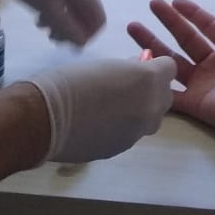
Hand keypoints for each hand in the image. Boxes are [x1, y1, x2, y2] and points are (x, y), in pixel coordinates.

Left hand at [0, 0, 105, 44]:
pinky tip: (36, 9)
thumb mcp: (47, 5)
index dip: (87, 36)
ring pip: (71, 4)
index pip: (98, 19)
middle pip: (85, 13)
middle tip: (50, 37)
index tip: (67, 45)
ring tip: (40, 24)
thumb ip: (66, 26)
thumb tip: (82, 43)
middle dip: (71, 29)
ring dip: (60, 19)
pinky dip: (53, 6)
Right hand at [21, 55, 176, 162]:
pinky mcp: (123, 149)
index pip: (169, 68)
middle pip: (164, 96)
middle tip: (126, 85)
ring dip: (140, 110)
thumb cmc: (70, 82)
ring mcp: (138, 132)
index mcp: (148, 80)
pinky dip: (124, 127)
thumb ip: (129, 69)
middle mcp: (150, 108)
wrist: (44, 118)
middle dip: (151, 90)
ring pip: (151, 118)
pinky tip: (102, 122)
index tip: (139, 65)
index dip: (154, 66)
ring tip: (112, 105)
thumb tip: (137, 70)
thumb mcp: (105, 65)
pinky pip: (133, 133)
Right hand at [126, 0, 214, 129]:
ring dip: (152, 45)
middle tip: (151, 5)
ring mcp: (202, 84)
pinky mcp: (194, 103)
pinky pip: (170, 94)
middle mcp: (214, 64)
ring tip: (133, 27)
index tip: (175, 1)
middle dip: (168, 22)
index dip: (192, 13)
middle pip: (186, 39)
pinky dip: (155, 83)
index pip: (208, 26)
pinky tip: (137, 66)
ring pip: (172, 61)